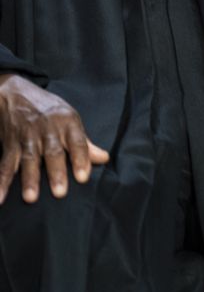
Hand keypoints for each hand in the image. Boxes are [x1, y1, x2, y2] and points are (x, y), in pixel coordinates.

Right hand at [0, 74, 108, 203]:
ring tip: (31, 198)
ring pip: (29, 159)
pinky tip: (0, 196)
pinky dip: (2, 180)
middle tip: (60, 193)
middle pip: (52, 152)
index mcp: (67, 123)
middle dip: (56, 172)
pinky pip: (5, 162)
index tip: (83, 177)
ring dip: (29, 179)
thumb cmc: (49, 110)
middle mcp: (47, 129)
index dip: (81, 159)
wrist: (15, 93)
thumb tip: (104, 159)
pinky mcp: (10, 143)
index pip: (77, 142)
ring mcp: (27, 136)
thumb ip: (85, 142)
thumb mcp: (70, 119)